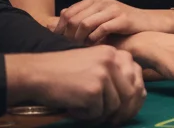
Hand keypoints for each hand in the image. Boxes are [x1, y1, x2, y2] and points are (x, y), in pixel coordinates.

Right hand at [6, 46, 144, 123]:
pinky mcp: (93, 90)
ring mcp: (104, 75)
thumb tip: (135, 96)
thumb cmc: (63, 71)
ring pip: (114, 106)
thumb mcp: (93, 62)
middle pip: (130, 93)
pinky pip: (97, 114)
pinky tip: (73, 107)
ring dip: (99, 114)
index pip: (136, 75)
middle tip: (109, 119)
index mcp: (114, 53)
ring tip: (82, 108)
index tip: (124, 106)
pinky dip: (85, 116)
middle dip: (121, 110)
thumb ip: (113, 73)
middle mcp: (112, 61)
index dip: (133, 94)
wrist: (38, 73)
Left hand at [54, 0, 159, 43]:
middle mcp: (103, 1)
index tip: (59, 43)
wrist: (146, 25)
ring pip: (85, 23)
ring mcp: (113, 8)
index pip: (68, 12)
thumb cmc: (119, 25)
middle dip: (68, 36)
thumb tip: (49, 24)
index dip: (60, 29)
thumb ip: (76, 20)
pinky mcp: (123, 19)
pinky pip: (101, 29)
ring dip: (80, 39)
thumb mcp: (96, 20)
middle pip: (74, 18)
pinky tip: (95, 46)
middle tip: (69, 48)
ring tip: (81, 49)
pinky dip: (94, 40)